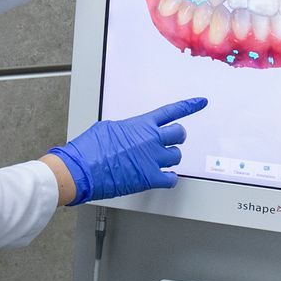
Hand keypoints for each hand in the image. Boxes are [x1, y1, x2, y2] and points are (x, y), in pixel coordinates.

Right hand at [50, 97, 206, 205]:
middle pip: (179, 134)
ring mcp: (152, 159)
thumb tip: (130, 134)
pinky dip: (169, 178)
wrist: (80, 170)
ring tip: (156, 161)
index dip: (189, 106)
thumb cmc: (88, 150)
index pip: (170, 112)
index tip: (201, 102)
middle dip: (176, 137)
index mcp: (140, 125)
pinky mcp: (149, 178)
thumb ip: (126, 129)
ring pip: (176, 156)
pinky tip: (162, 177)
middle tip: (170, 142)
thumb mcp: (107, 129)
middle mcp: (150, 139)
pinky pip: (171, 178)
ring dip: (169, 158)